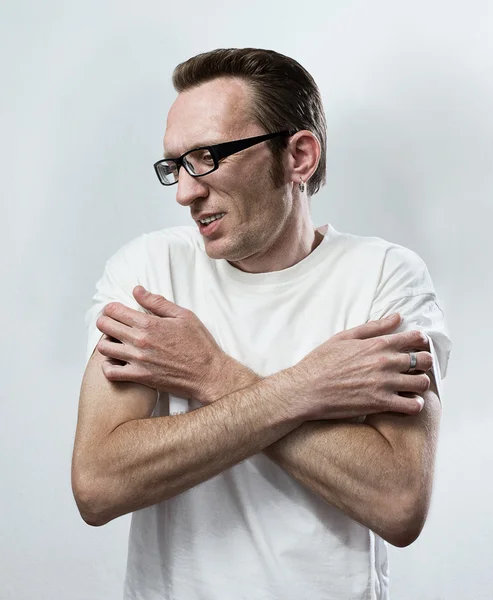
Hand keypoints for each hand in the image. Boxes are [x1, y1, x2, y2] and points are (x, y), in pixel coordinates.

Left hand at [95, 286, 225, 402]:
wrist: (208, 373)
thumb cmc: (199, 344)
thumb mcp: (184, 316)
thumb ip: (158, 302)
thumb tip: (137, 290)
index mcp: (149, 323)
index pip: (114, 310)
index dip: (111, 308)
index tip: (116, 311)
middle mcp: (140, 341)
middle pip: (105, 326)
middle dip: (106, 322)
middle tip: (114, 324)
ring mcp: (138, 360)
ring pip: (104, 348)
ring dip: (107, 342)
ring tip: (117, 342)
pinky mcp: (139, 377)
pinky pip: (110, 372)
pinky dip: (108, 366)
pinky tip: (118, 361)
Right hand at [288, 313, 432, 420]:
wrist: (306, 389)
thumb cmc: (321, 362)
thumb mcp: (344, 337)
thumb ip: (373, 327)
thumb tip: (397, 317)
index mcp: (377, 344)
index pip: (413, 338)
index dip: (421, 341)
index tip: (419, 345)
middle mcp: (385, 362)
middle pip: (423, 360)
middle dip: (424, 362)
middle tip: (417, 367)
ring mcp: (384, 383)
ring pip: (421, 383)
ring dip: (420, 384)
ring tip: (412, 386)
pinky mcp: (381, 403)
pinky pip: (412, 406)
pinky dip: (415, 404)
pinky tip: (407, 402)